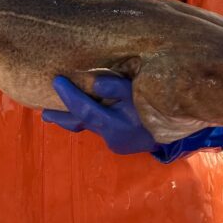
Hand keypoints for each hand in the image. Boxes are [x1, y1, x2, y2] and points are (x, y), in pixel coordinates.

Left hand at [43, 74, 157, 154]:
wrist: (179, 131)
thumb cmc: (160, 107)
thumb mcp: (141, 93)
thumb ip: (117, 87)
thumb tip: (95, 81)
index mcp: (115, 125)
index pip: (84, 109)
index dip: (68, 95)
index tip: (56, 81)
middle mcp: (111, 137)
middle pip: (79, 124)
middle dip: (60, 116)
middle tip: (42, 113)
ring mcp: (115, 141)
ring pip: (88, 127)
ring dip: (71, 119)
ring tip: (52, 116)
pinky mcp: (120, 141)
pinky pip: (98, 127)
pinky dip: (87, 119)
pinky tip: (81, 113)